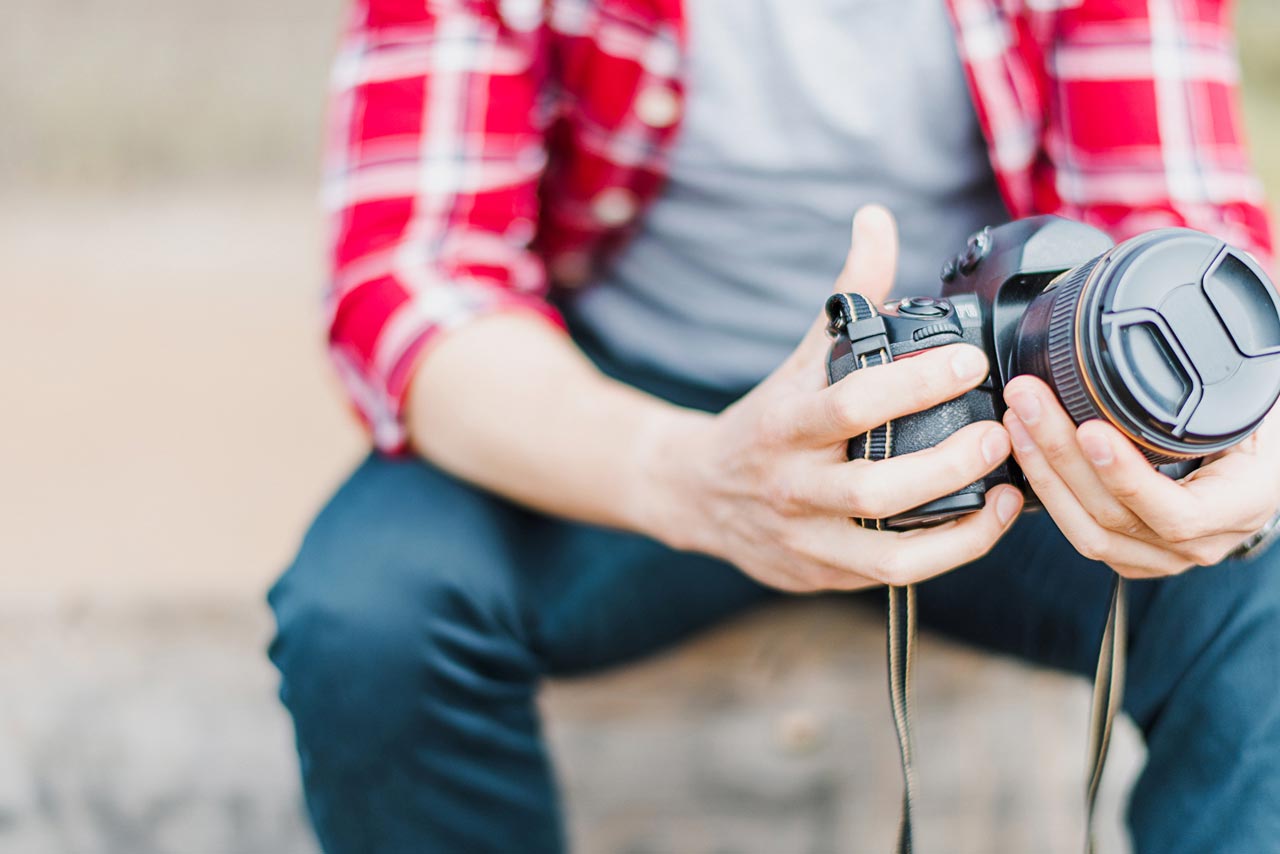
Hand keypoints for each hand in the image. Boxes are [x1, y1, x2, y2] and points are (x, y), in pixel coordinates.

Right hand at [649, 206, 1023, 592]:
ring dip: (963, 524)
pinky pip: (897, 576)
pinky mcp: (827, 574)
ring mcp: (809, 538)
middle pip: (879, 487)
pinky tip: (984, 520)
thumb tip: (876, 219)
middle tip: (999, 431)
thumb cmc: (765, 420)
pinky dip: (950, 552)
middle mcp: (793, 487)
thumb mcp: (801, 357)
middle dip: (952, 461)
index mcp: (785, 425)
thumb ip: (851, 294)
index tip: (969, 361)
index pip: (854, 403)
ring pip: (893, 551)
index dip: (919, 382)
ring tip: (1006, 488)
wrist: (697, 494)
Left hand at [1003, 376, 1279, 577]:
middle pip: (1114, 516)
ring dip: (1043, 471)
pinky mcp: (1130, 551)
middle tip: (1029, 401)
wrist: (1259, 471)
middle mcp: (1201, 542)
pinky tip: (1026, 448)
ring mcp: (1161, 554)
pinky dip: (1046, 489)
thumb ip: (1236, 375)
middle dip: (1061, 455)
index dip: (1129, 477)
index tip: (1091, 431)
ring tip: (1017, 419)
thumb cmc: (1262, 434)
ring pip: (1087, 530)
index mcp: (1241, 505)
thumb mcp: (1262, 405)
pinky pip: (1079, 530)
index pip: (1179, 513)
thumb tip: (1230, 320)